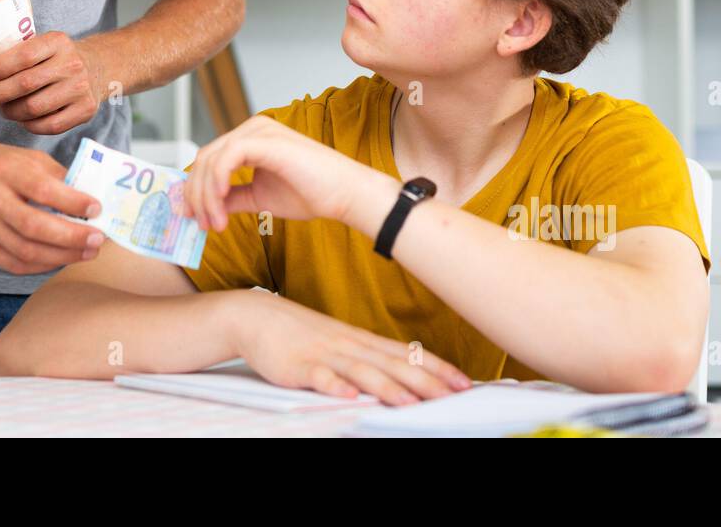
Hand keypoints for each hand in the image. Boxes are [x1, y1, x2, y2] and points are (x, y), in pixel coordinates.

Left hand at [0, 31, 102, 134]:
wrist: (98, 68)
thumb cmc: (58, 58)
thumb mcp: (44, 45)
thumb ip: (19, 54)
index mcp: (58, 42)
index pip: (24, 55)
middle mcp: (72, 64)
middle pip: (25, 84)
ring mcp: (81, 89)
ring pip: (34, 108)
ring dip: (11, 112)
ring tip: (3, 110)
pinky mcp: (86, 110)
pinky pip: (49, 125)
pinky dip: (29, 125)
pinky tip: (23, 119)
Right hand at [0, 143, 105, 273]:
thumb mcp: (28, 157)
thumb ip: (58, 176)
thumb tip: (90, 198)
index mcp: (5, 170)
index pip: (42, 189)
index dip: (72, 202)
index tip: (97, 209)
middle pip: (33, 226)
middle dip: (71, 237)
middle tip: (98, 239)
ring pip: (25, 250)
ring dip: (62, 256)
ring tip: (88, 252)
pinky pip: (14, 263)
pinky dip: (43, 265)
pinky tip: (62, 259)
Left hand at [184, 115, 397, 231]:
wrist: (344, 195)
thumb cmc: (311, 193)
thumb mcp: (259, 197)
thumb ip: (232, 196)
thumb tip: (204, 207)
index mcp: (251, 138)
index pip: (209, 159)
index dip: (195, 189)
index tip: (195, 219)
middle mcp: (252, 128)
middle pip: (205, 158)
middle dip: (196, 195)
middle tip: (200, 225)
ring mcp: (259, 131)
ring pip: (211, 159)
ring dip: (206, 196)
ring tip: (215, 223)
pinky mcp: (266, 140)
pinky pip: (227, 158)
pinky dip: (217, 182)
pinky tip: (221, 205)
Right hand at [229, 291, 472, 404]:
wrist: (256, 317)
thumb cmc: (302, 335)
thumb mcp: (341, 344)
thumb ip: (369, 360)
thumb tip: (404, 379)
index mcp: (362, 341)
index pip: (408, 354)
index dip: (437, 368)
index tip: (464, 382)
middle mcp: (349, 345)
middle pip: (392, 364)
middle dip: (425, 381)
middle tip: (453, 395)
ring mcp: (324, 354)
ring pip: (361, 371)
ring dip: (387, 387)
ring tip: (410, 403)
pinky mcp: (297, 365)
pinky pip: (318, 377)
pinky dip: (335, 386)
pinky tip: (348, 397)